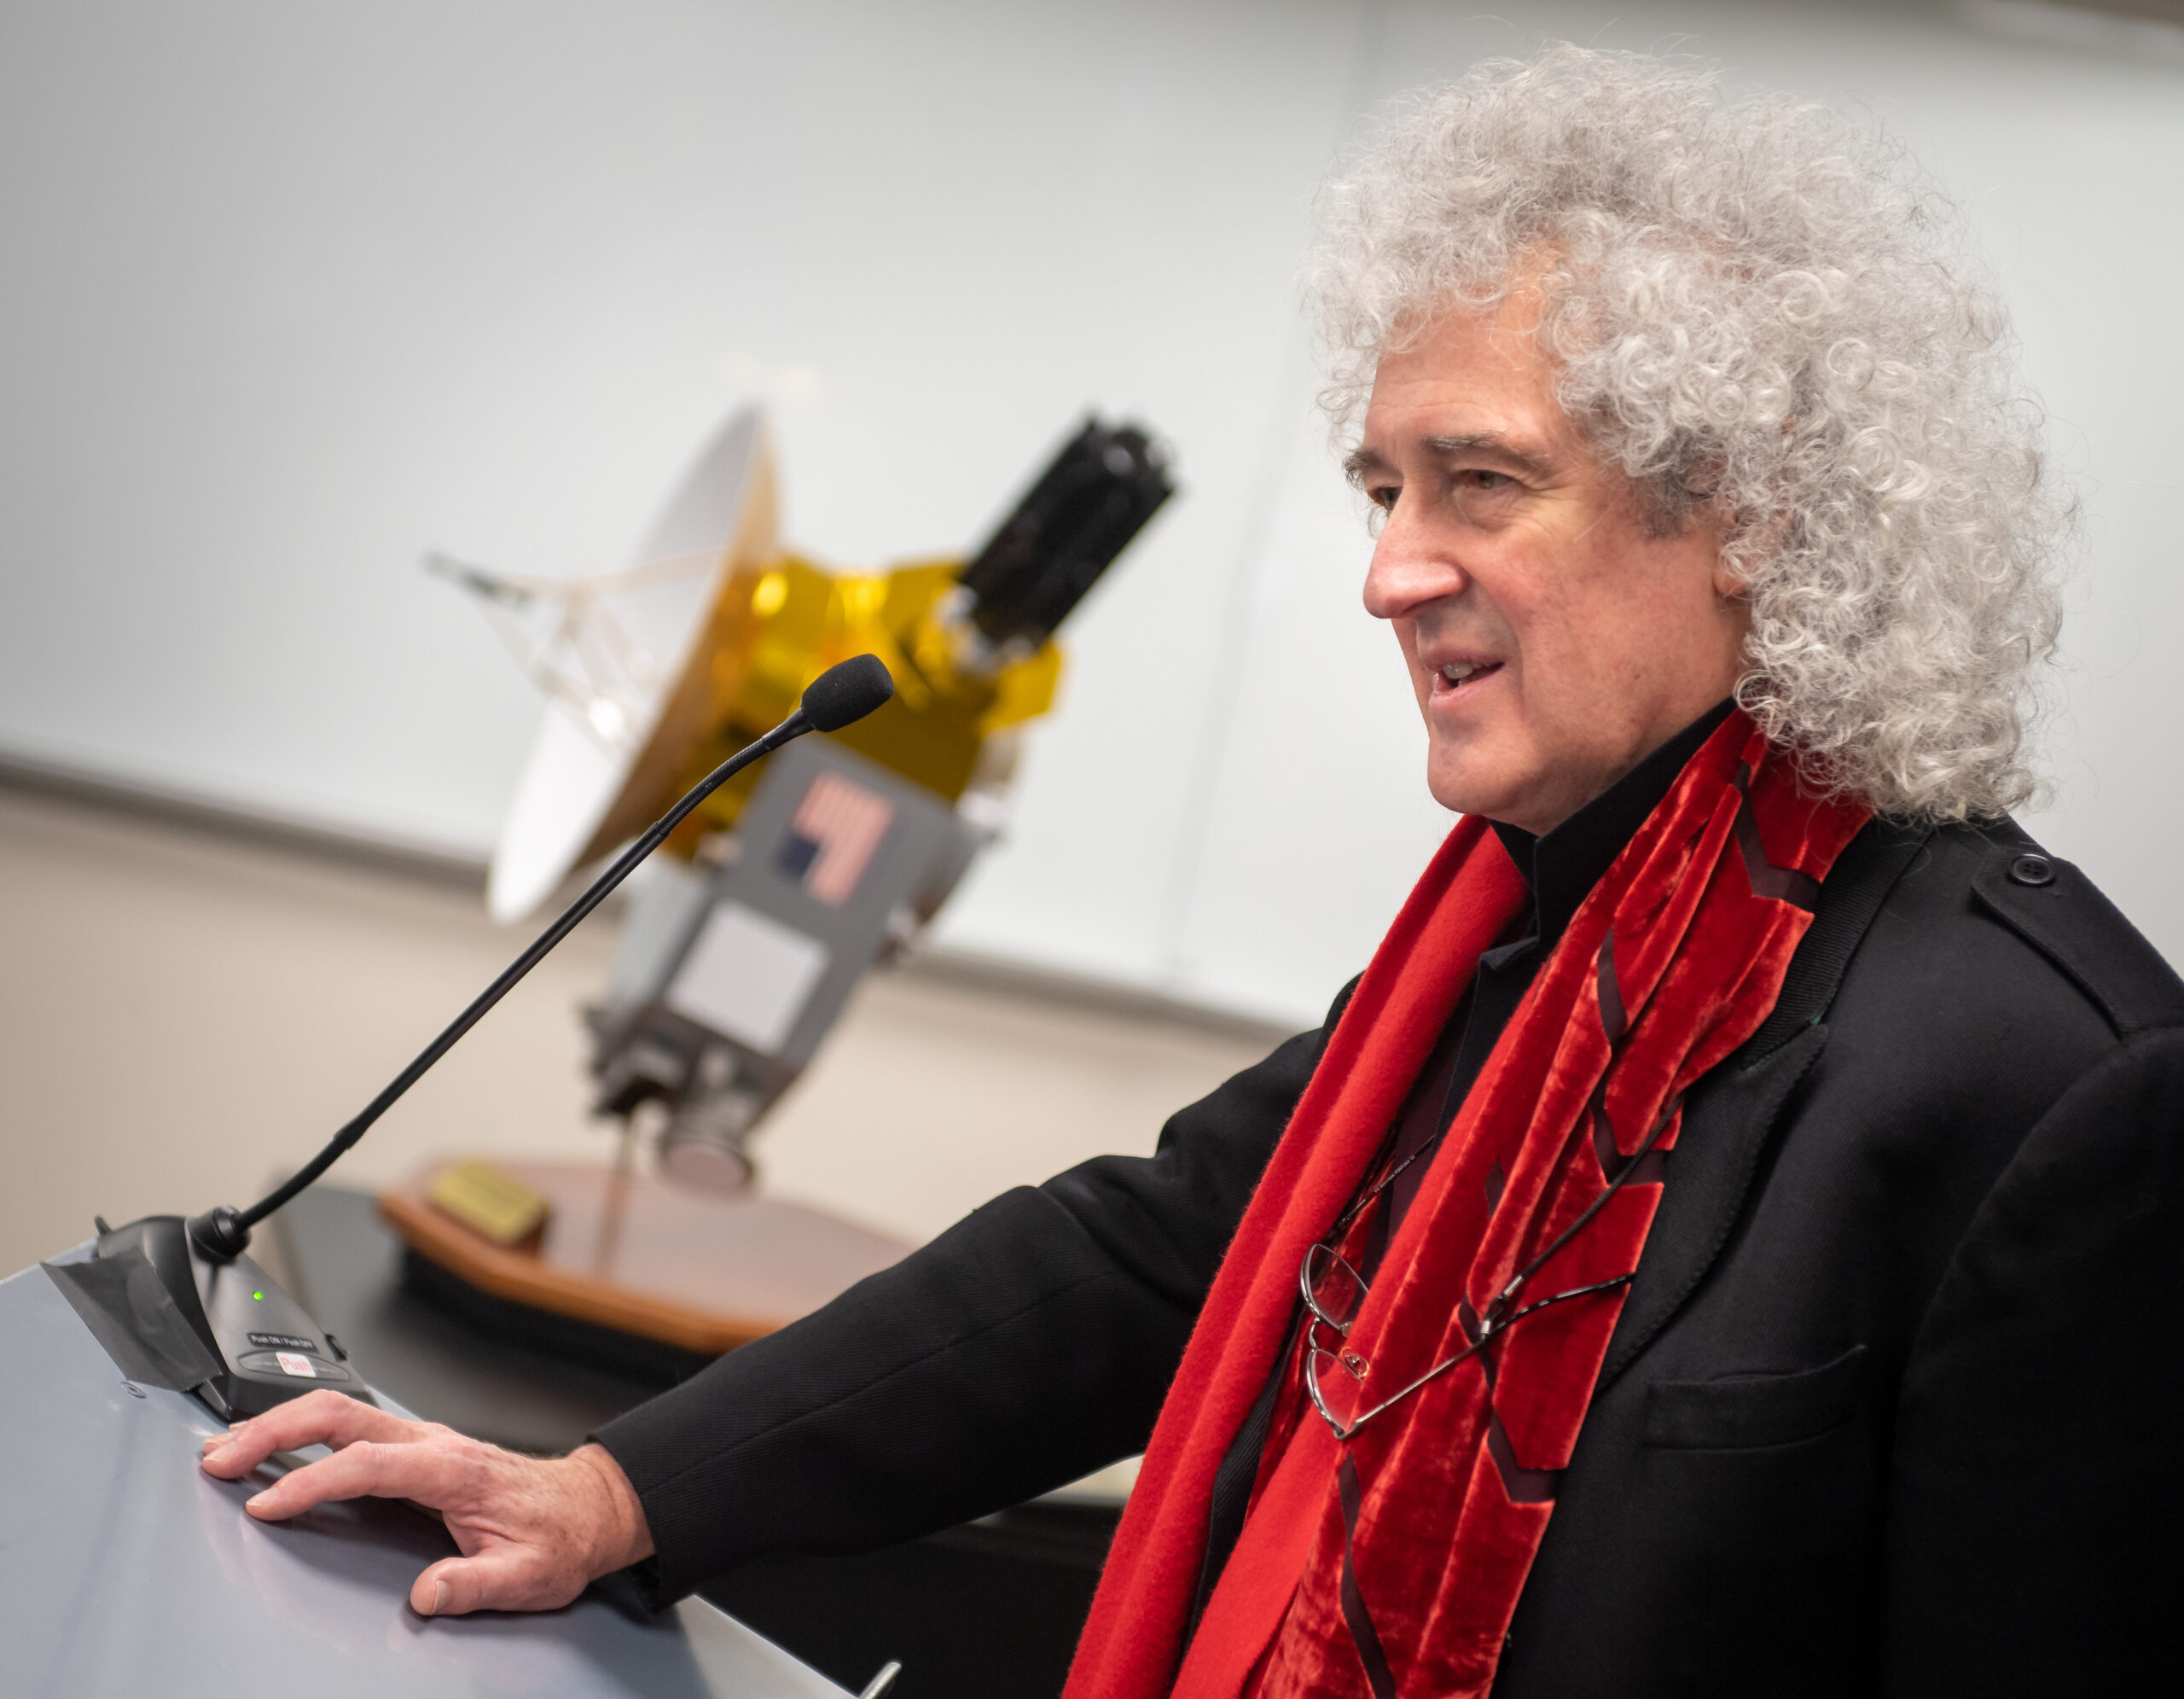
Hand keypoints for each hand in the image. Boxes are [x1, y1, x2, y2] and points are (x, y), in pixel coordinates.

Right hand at [200, 1388, 654, 1615]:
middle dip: (274, 1431)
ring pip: (341, 1412)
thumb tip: (428, 1593)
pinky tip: (274, 1448)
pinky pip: (351, 1427)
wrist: (584, 1510)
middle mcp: (434, 1443)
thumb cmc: (557, 1539)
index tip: (266, 1505)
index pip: (367, 1464)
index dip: (311, 1482)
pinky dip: (303, 1432)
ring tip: (226, 1449)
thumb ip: (476, 1584)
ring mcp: (423, 1439)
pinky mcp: (416, 1447)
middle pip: (341, 1416)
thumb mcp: (528, 1576)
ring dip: (280, 1425)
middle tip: (219, 1458)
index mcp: (453, 1469)